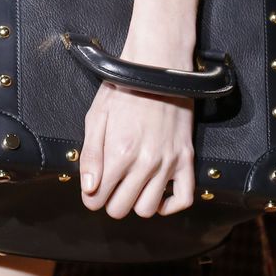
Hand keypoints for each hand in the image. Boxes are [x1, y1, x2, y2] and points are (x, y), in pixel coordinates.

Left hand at [79, 71, 194, 218]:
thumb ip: (90, 155)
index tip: (93, 188)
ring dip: (136, 202)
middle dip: (110, 200)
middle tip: (111, 185)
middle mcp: (145, 162)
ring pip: (148, 209)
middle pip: (121, 209)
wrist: (158, 66)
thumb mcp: (97, 115)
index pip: (97, 199)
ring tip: (132, 186)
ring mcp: (168, 162)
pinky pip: (184, 199)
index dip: (91, 196)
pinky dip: (170, 205)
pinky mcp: (186, 158)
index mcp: (119, 152)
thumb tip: (89, 188)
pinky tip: (158, 194)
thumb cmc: (125, 87)